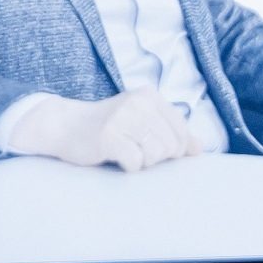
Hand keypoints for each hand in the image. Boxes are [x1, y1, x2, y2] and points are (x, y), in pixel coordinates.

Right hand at [9, 89, 198, 171]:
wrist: (64, 125)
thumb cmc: (108, 126)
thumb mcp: (142, 121)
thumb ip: (172, 132)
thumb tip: (199, 149)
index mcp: (150, 97)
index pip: (181, 131)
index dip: (174, 149)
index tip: (154, 148)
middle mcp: (138, 103)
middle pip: (170, 146)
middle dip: (157, 157)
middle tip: (135, 150)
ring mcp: (122, 118)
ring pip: (155, 154)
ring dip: (142, 161)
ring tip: (126, 151)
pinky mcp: (108, 136)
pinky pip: (135, 162)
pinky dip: (128, 165)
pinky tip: (116, 157)